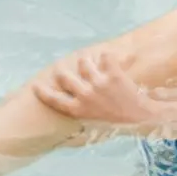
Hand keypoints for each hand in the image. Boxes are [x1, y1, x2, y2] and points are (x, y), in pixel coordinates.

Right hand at [32, 50, 164, 128]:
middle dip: (62, 70)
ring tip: (92, 64)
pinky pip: (105, 56)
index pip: (54, 99)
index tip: (35, 85)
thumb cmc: (116, 119)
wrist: (141, 116)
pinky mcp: (113, 74)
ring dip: (87, 61)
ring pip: (84, 62)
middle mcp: (86, 95)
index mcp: (79, 109)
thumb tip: (68, 98)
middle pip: (64, 76)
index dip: (42, 92)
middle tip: (63, 68)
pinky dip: (108, 56)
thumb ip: (80, 107)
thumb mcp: (93, 118)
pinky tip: (112, 60)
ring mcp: (99, 84)